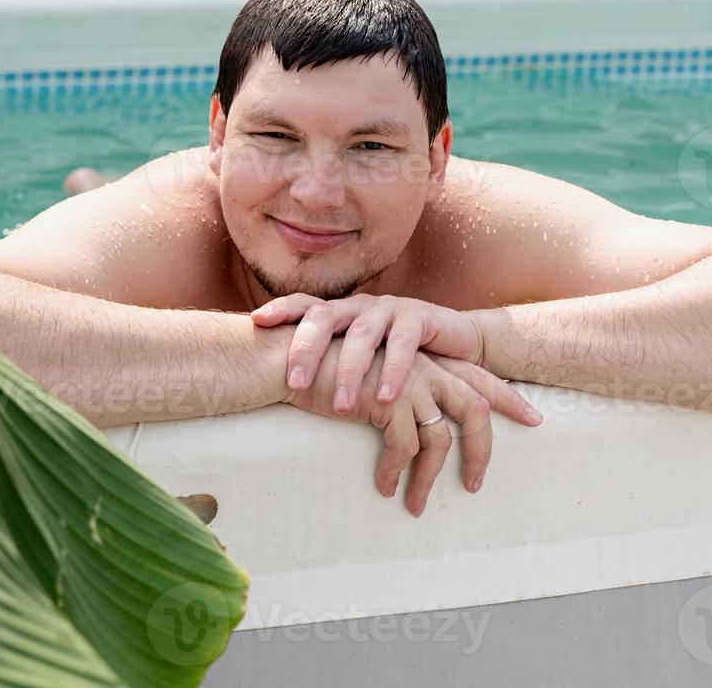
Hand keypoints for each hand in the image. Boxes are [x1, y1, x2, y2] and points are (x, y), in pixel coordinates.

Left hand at [252, 292, 491, 414]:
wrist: (455, 344)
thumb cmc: (395, 355)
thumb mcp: (360, 357)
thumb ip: (328, 363)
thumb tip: (278, 386)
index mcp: (340, 313)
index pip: (305, 305)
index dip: (281, 308)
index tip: (257, 321)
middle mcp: (359, 306)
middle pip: (325, 318)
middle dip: (307, 349)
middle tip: (295, 385)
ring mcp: (389, 309)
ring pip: (362, 335)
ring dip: (350, 371)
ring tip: (340, 406)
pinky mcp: (420, 318)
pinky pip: (404, 344)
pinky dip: (394, 370)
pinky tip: (386, 397)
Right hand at [285, 343, 541, 515]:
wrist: (291, 358)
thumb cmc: (325, 369)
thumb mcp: (370, 377)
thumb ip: (398, 390)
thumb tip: (416, 426)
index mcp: (423, 359)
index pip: (477, 377)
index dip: (507, 397)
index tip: (535, 417)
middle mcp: (423, 367)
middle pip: (474, 410)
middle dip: (482, 450)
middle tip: (476, 485)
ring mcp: (408, 382)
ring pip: (440, 439)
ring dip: (428, 479)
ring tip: (416, 506)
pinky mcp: (388, 400)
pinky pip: (405, 447)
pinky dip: (396, 472)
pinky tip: (382, 486)